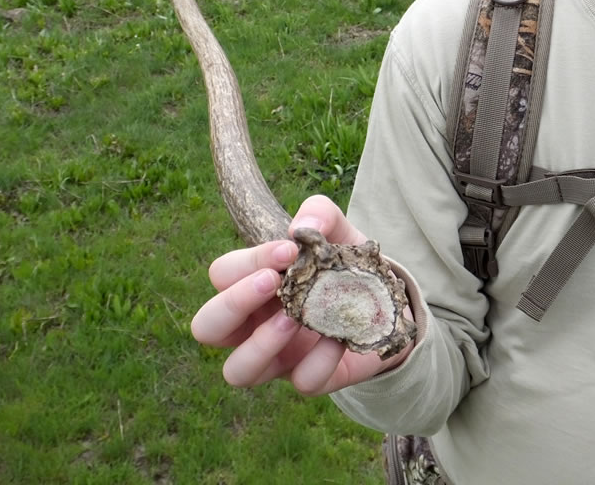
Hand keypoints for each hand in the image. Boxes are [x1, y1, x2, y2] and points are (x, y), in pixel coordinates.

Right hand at [191, 195, 413, 394]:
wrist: (388, 302)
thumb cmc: (344, 264)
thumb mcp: (337, 231)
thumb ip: (320, 214)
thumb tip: (302, 226)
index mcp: (250, 285)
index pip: (222, 275)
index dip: (246, 263)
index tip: (287, 251)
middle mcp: (252, 325)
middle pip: (206, 327)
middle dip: (232, 304)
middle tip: (271, 283)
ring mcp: (278, 358)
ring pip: (238, 370)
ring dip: (261, 343)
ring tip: (293, 318)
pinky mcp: (310, 377)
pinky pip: (302, 381)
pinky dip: (320, 360)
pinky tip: (340, 337)